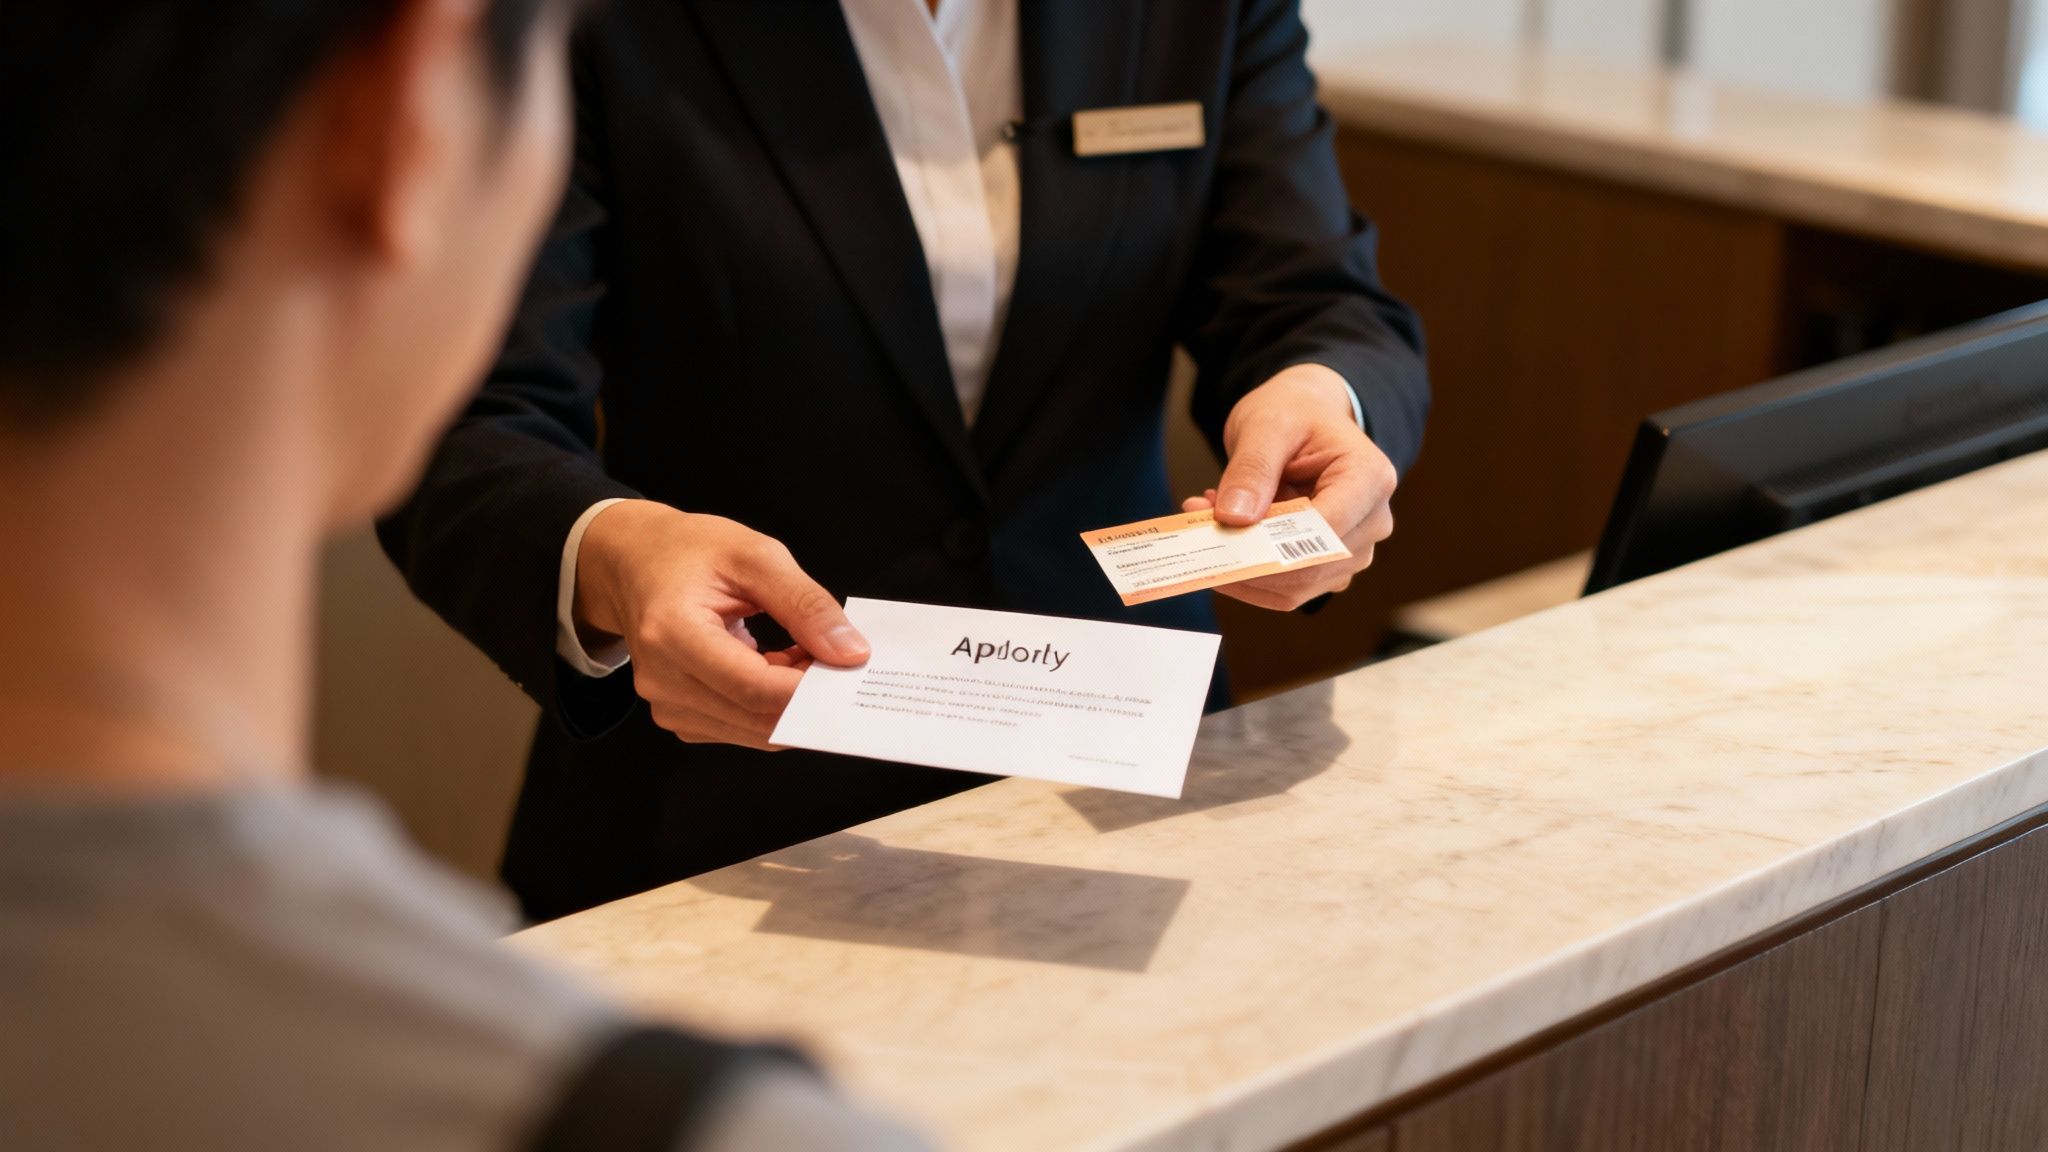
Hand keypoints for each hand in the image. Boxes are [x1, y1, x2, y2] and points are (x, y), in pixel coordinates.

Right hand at [573, 500, 866, 749]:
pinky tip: (778, 666)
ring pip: (755, 730)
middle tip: (840, 659)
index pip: (753, 687)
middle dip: (810, 697)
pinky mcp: (679, 717)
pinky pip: (742, 727)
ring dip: (792, 701)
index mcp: (672, 634)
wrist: (634, 563)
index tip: (851, 667)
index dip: (809, 688)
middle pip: (757, 717)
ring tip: (803, 653)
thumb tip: (851, 653)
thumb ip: (806, 605)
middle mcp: (662, 681)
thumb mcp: (756, 556)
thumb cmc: (691, 551)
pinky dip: (772, 705)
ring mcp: (667, 705)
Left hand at [1184, 364, 1396, 610]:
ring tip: (1205, 520)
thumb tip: (1235, 519)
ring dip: (1242, 564)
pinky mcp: (1330, 567)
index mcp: (1370, 478)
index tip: (1215, 532)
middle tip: (1194, 524)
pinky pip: (1285, 587)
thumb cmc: (1293, 414)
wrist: (1304, 417)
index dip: (1269, 543)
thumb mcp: (1266, 426)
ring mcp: (1355, 550)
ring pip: (1294, 587)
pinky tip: (1225, 532)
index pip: (1324, 532)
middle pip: (1309, 568)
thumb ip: (1251, 470)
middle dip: (1246, 556)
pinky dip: (1248, 569)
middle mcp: (1372, 522)